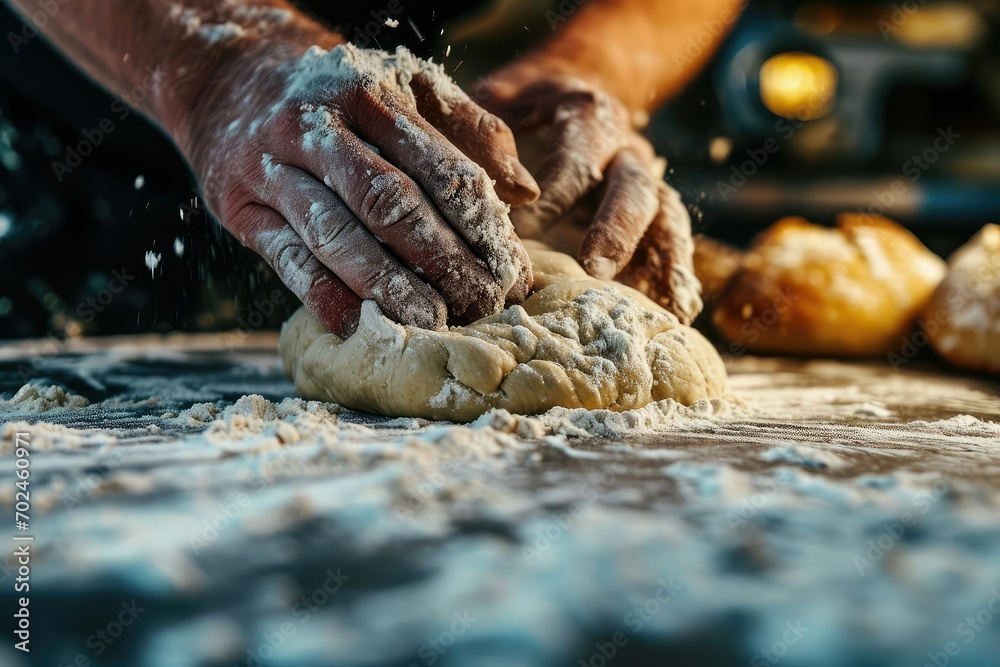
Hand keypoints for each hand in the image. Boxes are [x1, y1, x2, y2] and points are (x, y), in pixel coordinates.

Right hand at [180, 42, 538, 335]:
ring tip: (431, 322)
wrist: (231, 78)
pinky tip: (359, 326)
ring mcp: (270, 168)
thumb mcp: (406, 90)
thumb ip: (470, 132)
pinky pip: (286, 260)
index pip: (436, 165)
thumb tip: (526, 191)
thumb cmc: (341, 96)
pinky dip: (323, 297)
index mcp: (368, 94)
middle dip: (441, 260)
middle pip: (388, 202)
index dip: (478, 222)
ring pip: (336, 235)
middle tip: (481, 303)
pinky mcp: (239, 209)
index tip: (510, 266)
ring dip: (388, 285)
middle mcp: (314, 126)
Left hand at [482, 73, 702, 323]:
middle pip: (633, 189)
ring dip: (662, 260)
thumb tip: (502, 191)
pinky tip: (674, 314)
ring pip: (665, 218)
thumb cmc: (516, 106)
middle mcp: (625, 150)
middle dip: (617, 229)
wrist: (557, 96)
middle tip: (595, 267)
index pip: (576, 161)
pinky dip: (673, 276)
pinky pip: (669, 244)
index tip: (524, 231)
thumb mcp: (496, 102)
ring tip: (659, 303)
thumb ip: (489, 136)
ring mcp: (643, 183)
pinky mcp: (648, 214)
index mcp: (588, 116)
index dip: (553, 196)